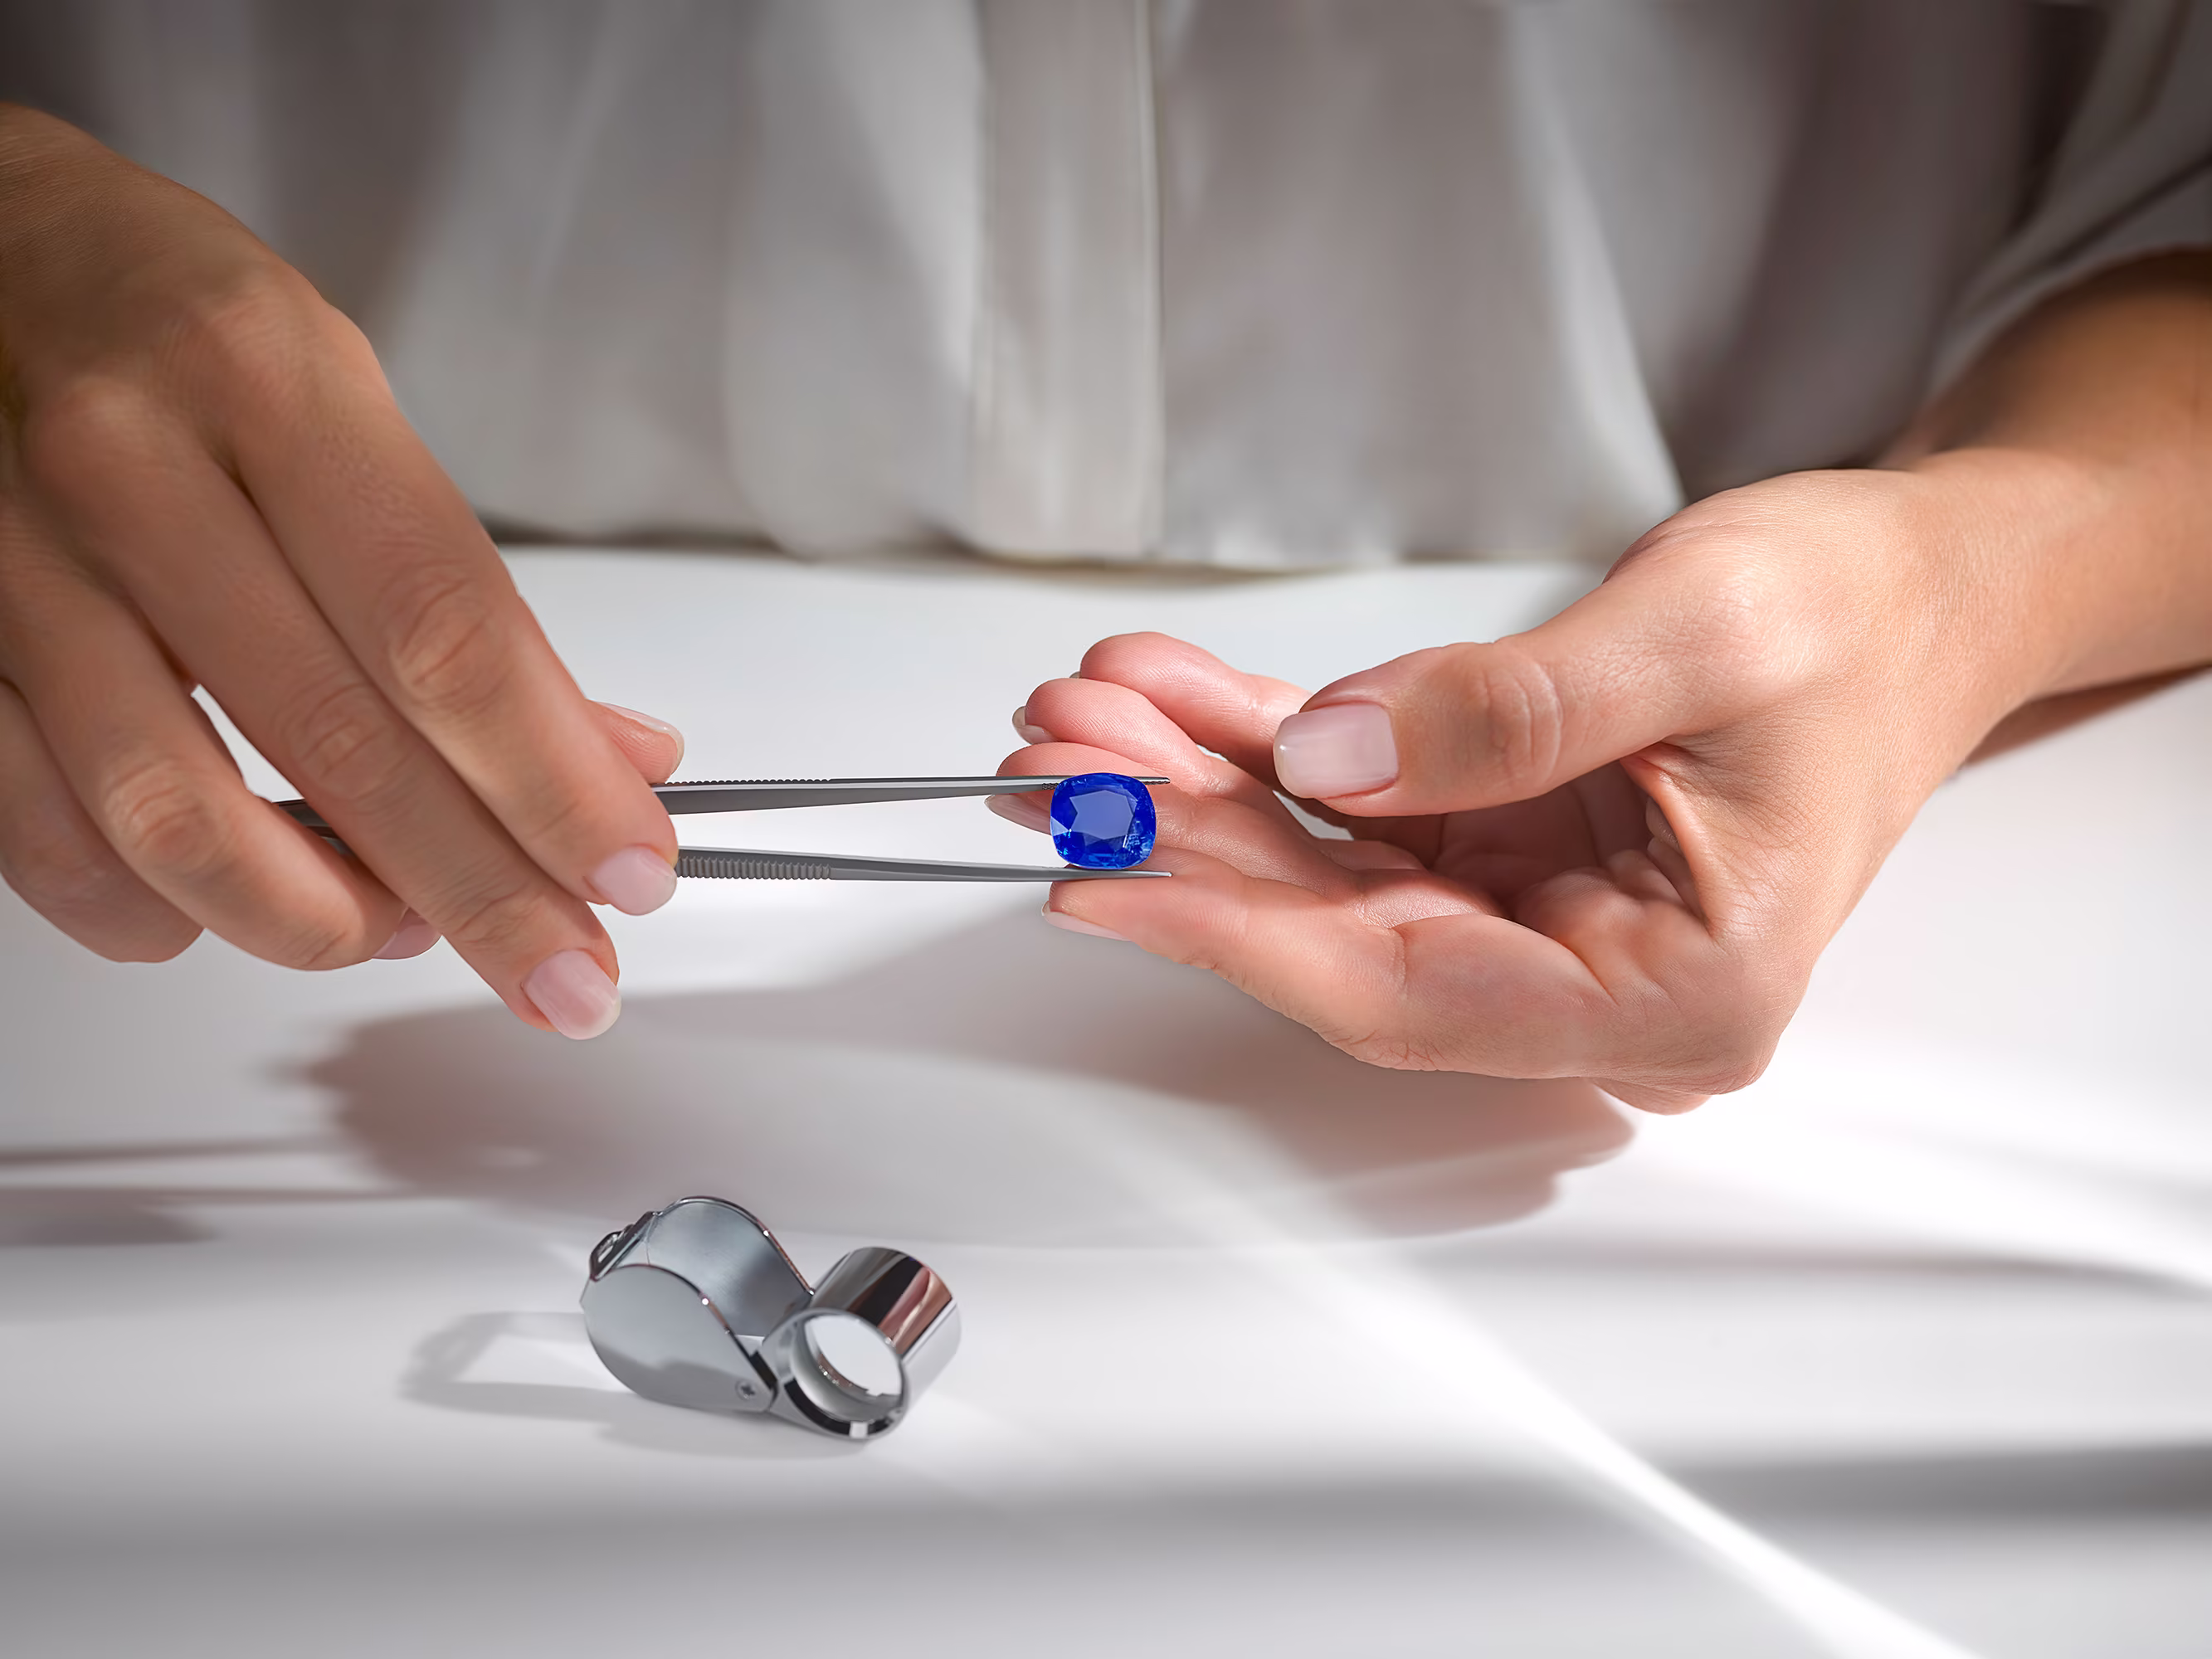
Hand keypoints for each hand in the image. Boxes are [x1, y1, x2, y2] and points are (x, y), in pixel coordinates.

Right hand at [0, 107, 678, 1036]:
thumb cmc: (175, 322)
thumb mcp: (350, 400)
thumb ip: (470, 591)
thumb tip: (610, 756)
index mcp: (268, 389)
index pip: (445, 637)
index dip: (552, 781)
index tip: (629, 870)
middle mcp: (131, 475)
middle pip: (340, 747)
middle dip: (483, 893)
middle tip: (568, 975)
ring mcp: (15, 569)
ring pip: (178, 821)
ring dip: (324, 922)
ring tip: (411, 936)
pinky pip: (47, 839)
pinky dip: (159, 914)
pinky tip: (242, 912)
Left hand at [1001, 466, 2059, 1110]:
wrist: (1921, 586)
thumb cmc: (1862, 617)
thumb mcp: (1700, 634)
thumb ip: (1511, 712)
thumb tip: (1331, 760)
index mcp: (1679, 991)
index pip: (1406, 993)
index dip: (1235, 938)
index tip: (1097, 883)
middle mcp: (1595, 983)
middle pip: (1340, 939)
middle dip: (1183, 848)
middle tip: (1060, 764)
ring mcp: (1541, 921)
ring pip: (1324, 878)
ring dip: (1194, 795)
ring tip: (1084, 718)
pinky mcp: (1502, 850)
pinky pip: (1352, 810)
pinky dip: (1256, 749)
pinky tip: (1168, 698)